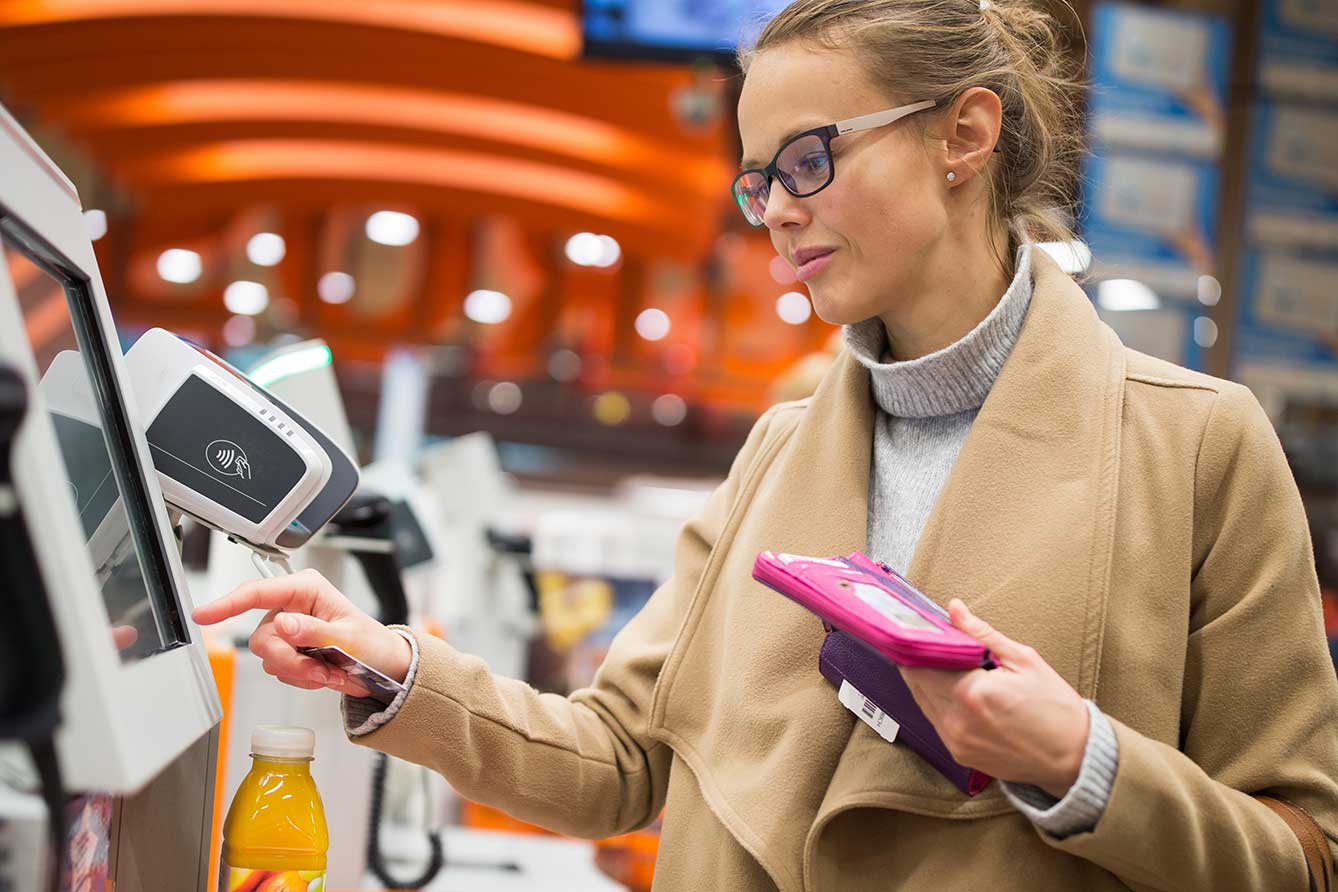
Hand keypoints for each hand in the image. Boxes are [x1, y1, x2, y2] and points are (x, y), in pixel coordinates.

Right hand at [191, 568, 412, 698]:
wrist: (381, 665)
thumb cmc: (371, 643)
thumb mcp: (348, 637)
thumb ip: (314, 631)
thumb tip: (283, 625)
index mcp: (306, 589)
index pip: (258, 593)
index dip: (228, 604)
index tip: (203, 615)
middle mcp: (292, 605)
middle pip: (263, 638)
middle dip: (290, 662)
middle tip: (320, 672)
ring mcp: (287, 628)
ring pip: (269, 658)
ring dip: (299, 672)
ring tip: (329, 672)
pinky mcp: (288, 648)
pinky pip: (279, 670)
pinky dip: (301, 678)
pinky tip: (322, 674)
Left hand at [899, 600, 1089, 797]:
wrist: (1076, 756)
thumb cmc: (1055, 706)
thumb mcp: (1023, 660)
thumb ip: (982, 633)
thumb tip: (954, 609)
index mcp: (972, 692)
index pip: (921, 662)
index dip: (916, 644)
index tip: (919, 631)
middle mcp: (957, 720)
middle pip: (916, 682)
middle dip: (920, 661)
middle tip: (933, 646)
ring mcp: (956, 740)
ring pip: (922, 701)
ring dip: (927, 683)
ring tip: (946, 668)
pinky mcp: (959, 754)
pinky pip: (936, 721)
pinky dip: (939, 704)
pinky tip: (957, 693)